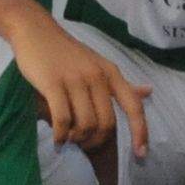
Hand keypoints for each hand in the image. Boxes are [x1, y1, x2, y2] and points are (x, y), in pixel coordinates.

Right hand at [9, 17, 149, 155]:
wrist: (36, 31)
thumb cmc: (68, 53)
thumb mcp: (98, 65)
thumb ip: (121, 84)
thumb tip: (148, 92)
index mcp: (111, 73)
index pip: (133, 106)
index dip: (140, 131)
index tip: (141, 153)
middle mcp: (97, 76)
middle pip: (106, 123)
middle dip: (95, 141)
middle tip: (82, 144)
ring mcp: (75, 79)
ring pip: (85, 124)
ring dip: (77, 139)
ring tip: (68, 138)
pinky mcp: (53, 83)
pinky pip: (62, 119)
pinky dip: (61, 135)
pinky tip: (57, 138)